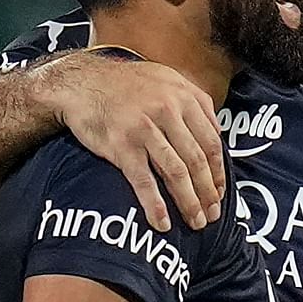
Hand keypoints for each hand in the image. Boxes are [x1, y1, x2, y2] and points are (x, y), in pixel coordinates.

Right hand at [27, 52, 223, 231]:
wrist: (82, 83)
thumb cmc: (125, 83)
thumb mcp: (167, 78)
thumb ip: (193, 101)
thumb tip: (216, 131)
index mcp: (183, 97)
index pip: (210, 141)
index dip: (218, 171)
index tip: (220, 192)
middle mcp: (168, 112)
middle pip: (196, 160)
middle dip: (208, 192)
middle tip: (212, 214)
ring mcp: (145, 129)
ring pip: (176, 172)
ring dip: (189, 202)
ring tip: (195, 222)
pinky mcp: (122, 145)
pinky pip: (144, 181)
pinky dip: (155, 205)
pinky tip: (163, 223)